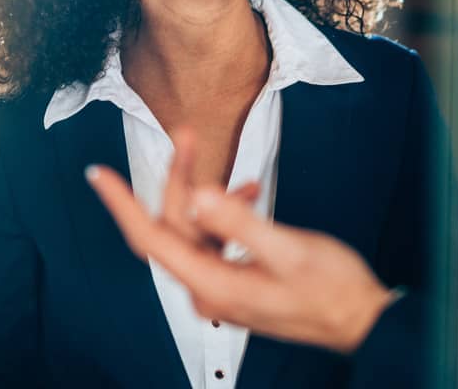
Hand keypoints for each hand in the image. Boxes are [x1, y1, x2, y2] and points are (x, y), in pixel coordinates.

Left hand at [86, 149, 395, 353]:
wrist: (359, 319)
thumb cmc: (331, 289)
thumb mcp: (288, 248)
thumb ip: (240, 222)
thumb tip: (199, 196)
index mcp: (213, 283)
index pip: (151, 238)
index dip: (122, 203)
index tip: (99, 173)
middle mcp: (208, 290)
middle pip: (175, 228)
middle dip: (180, 180)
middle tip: (190, 137)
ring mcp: (221, 290)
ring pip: (196, 233)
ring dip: (209, 198)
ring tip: (243, 176)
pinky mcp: (237, 285)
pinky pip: (216, 243)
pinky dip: (227, 216)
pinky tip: (250, 199)